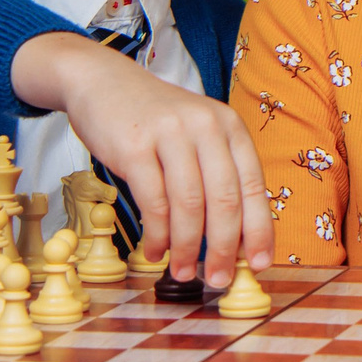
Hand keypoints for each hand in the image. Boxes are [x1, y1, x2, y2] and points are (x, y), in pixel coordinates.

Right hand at [11, 33, 272, 286]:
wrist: (102, 81)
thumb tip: (233, 240)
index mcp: (228, 126)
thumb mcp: (196, 136)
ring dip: (188, 248)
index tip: (258, 264)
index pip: (253, 186)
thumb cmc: (154, 121)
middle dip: (223, 248)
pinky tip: (155, 251)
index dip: (259, 230)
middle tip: (219, 280)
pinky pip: (153, 202)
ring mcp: (169, 133)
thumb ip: (216, 176)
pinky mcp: (134, 146)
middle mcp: (205, 126)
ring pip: (189, 205)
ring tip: (184, 272)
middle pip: (224, 200)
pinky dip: (157, 235)